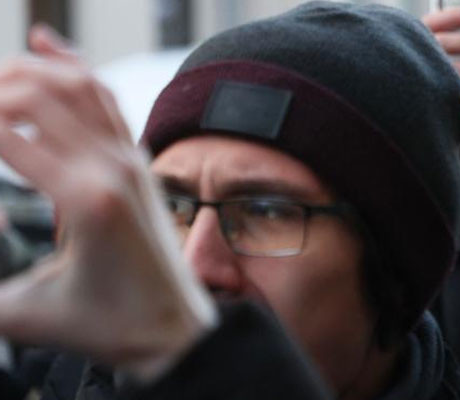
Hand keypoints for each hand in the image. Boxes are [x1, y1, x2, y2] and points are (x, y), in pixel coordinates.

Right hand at [0, 25, 216, 381]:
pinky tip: (42, 44)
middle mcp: (112, 166)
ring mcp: (132, 159)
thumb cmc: (108, 327)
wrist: (174, 332)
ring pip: (76, 84)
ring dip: (25, 71)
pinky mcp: (139, 161)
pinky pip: (106, 97)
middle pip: (35, 93)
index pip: (2, 133)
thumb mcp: (24, 315)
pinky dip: (71, 65)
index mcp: (84, 198)